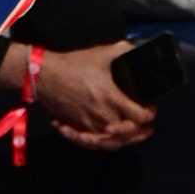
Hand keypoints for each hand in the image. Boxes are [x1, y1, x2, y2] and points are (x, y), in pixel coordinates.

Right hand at [31, 43, 156, 150]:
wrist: (43, 76)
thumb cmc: (73, 64)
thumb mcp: (101, 53)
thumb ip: (123, 50)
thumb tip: (137, 50)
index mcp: (112, 98)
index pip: (139, 117)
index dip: (149, 114)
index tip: (150, 109)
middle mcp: (103, 116)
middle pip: (129, 135)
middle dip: (141, 132)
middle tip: (147, 128)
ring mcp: (89, 125)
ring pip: (112, 143)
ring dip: (125, 141)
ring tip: (132, 137)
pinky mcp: (77, 128)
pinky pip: (94, 143)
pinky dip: (103, 143)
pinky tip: (107, 138)